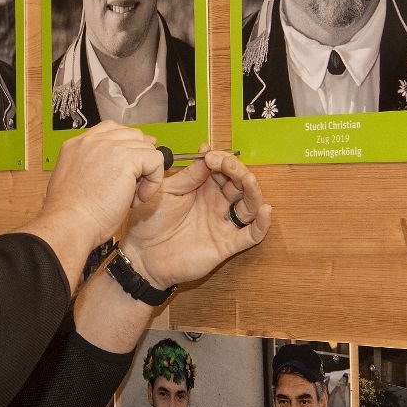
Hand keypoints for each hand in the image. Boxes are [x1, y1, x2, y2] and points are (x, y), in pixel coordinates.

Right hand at [23, 122, 167, 274]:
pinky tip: (139, 198)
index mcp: (76, 145)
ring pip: (146, 148)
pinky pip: (155, 160)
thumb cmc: (69, 214)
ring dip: (146, 174)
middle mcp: (92, 141)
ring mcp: (110, 147)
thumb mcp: (73, 182)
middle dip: (140, 158)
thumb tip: (112, 171)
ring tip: (132, 197)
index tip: (133, 164)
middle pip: (132, 135)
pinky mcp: (126, 158)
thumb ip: (89, 169)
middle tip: (133, 186)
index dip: (126, 146)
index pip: (110, 130)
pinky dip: (154, 181)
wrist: (69, 222)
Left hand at [121, 146, 270, 289]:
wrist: (141, 254)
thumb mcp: (167, 191)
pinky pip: (250, 235)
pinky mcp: (226, 244)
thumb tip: (207, 152)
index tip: (210, 155)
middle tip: (224, 164)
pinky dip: (261, 224)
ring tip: (248, 180)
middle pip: (239, 184)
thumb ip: (188, 175)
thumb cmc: (150, 220)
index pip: (223, 169)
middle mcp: (217, 203)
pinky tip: (264, 211)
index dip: (221, 159)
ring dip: (253, 191)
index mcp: (203, 188)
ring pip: (249, 205)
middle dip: (236, 170)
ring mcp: (223, 223)